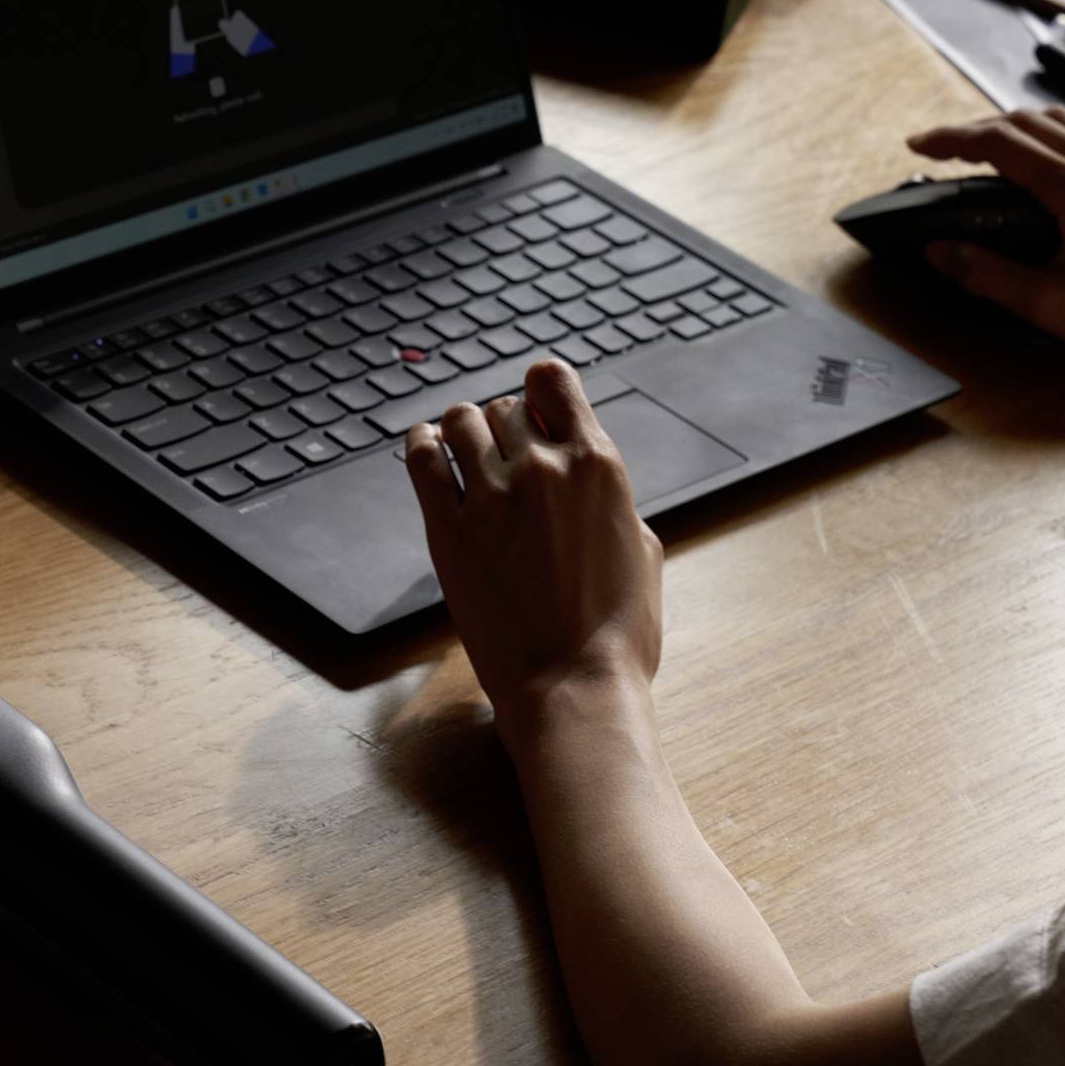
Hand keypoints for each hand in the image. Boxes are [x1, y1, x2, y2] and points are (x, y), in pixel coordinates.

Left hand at [403, 361, 664, 727]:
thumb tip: (591, 479)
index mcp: (598, 465)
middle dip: (504, 427)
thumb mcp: (643, 549)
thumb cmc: (617, 634)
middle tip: (502, 457)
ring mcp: (492, 496)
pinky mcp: (448, 528)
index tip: (535, 407)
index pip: (553, 379)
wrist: (572, 686)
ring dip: (461, 432)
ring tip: (462, 453)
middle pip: (505, 406)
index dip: (540, 388)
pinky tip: (426, 451)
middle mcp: (543, 468)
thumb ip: (612, 499)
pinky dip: (421, 445)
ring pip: (459, 420)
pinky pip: (420, 458)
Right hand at [908, 108, 1064, 380]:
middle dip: (976, 129)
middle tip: (941, 151)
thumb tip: (938, 251)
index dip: (951, 139)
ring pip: (1061, 124)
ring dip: (1015, 128)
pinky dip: (1050, 140)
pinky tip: (1040, 169)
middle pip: (1027, 122)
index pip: (1000, 143)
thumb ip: (985, 273)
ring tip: (983, 152)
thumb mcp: (1048, 304)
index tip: (918, 145)